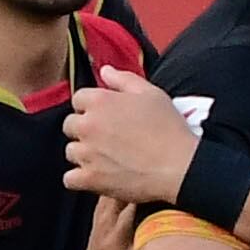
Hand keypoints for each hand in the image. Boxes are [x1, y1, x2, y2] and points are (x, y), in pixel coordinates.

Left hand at [67, 67, 205, 206]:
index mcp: (100, 101)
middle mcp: (87, 125)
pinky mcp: (89, 179)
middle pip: (70, 125)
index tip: (108, 117)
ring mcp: (86, 153)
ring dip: (84, 155)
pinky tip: (97, 176)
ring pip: (71, 152)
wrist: (180, 167)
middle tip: (108, 138)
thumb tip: (104, 71)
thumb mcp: (152, 94)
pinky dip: (81, 179)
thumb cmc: (169, 129)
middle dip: (85, 130)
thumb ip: (124, 79)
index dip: (92, 107)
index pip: (79, 99)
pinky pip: (70, 179)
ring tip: (108, 159)